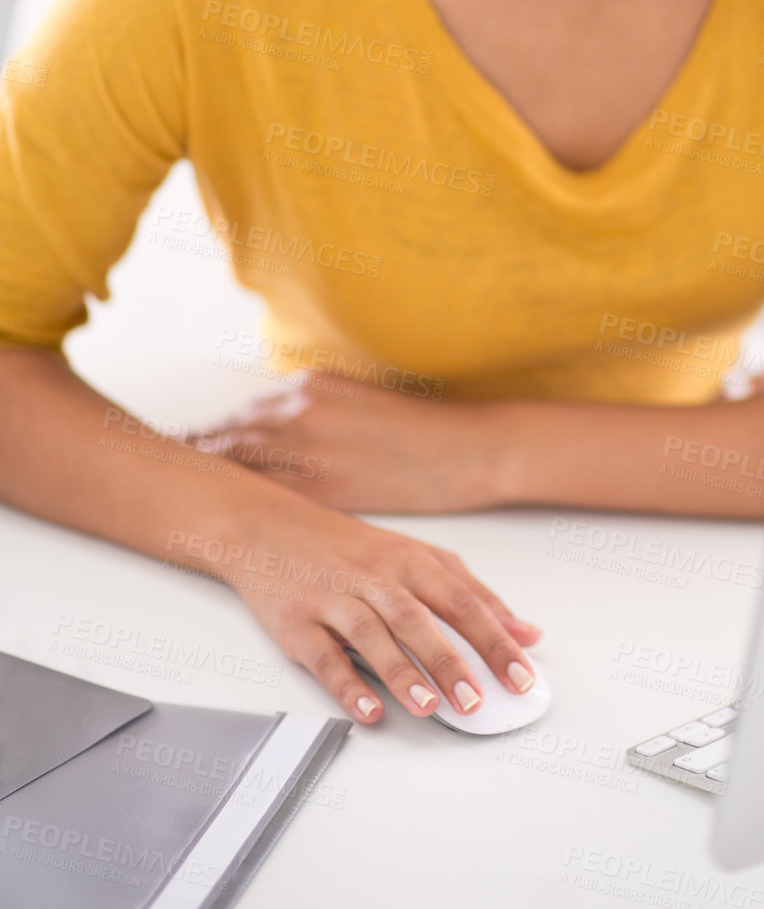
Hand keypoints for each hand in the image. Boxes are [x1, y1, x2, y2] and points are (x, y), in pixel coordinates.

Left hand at [188, 373, 507, 511]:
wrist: (465, 450)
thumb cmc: (420, 431)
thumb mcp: (360, 401)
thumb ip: (315, 410)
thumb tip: (278, 427)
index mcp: (309, 388)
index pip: (241, 416)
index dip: (205, 437)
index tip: (175, 448)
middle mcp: (299, 412)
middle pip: (226, 438)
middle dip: (190, 457)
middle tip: (152, 471)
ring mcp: (309, 449)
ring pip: (238, 467)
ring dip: (203, 480)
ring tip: (170, 494)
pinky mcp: (324, 488)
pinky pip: (268, 499)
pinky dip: (239, 508)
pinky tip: (219, 522)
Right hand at [194, 493, 542, 725]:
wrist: (268, 528)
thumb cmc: (348, 548)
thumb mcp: (414, 557)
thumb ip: (470, 594)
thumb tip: (526, 632)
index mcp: (409, 560)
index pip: (461, 601)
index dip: (495, 639)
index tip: (523, 675)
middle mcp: (374, 576)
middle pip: (418, 617)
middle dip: (451, 661)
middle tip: (479, 701)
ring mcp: (333, 597)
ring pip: (372, 634)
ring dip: (402, 672)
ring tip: (430, 707)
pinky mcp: (296, 622)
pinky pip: (323, 655)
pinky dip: (346, 684)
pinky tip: (368, 710)